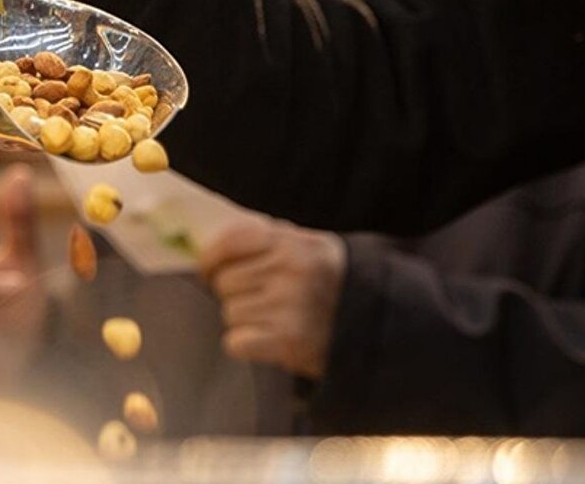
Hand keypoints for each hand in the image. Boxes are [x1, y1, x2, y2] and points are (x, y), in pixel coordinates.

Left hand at [199, 215, 347, 378]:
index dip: (210, 259)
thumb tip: (214, 245)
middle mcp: (290, 272)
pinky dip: (244, 344)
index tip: (208, 270)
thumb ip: (268, 239)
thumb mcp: (310, 246)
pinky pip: (235, 342)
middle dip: (233, 293)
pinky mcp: (287, 341)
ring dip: (243, 320)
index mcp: (292, 244)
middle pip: (224, 282)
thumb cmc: (331, 283)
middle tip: (258, 300)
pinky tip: (266, 339)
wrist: (376, 325)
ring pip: (229, 313)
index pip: (230, 242)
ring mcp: (288, 307)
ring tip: (272, 320)